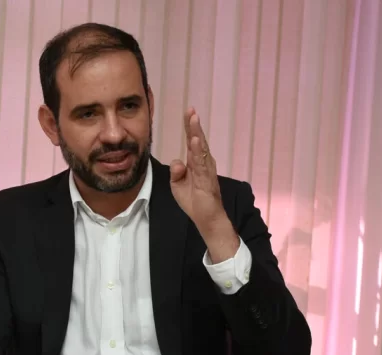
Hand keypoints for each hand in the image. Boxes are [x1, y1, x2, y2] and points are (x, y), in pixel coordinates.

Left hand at [169, 107, 225, 228]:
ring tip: (193, 120)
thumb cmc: (194, 201)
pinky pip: (202, 164)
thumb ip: (175, 172)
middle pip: (198, 140)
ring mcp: (206, 171)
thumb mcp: (177, 185)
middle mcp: (203, 163)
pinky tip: (196, 141)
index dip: (189, 127)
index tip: (188, 112)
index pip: (192, 141)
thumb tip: (177, 161)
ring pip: (201, 149)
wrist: (206, 218)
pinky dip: (198, 152)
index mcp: (196, 163)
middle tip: (191, 110)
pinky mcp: (206, 180)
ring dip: (197, 133)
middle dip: (194, 125)